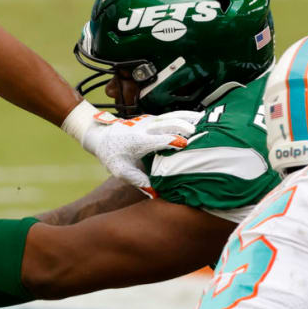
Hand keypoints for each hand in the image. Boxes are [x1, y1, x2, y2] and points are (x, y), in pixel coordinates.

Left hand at [76, 108, 200, 187]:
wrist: (101, 136)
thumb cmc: (112, 155)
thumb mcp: (121, 171)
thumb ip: (138, 180)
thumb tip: (155, 193)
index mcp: (138, 141)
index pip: (160, 139)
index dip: (174, 141)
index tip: (187, 145)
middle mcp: (145, 128)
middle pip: (169, 123)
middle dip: (185, 127)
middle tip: (202, 133)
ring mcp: (149, 121)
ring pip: (172, 116)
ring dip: (189, 118)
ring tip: (206, 121)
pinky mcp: (152, 118)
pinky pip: (171, 115)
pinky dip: (185, 117)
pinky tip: (198, 119)